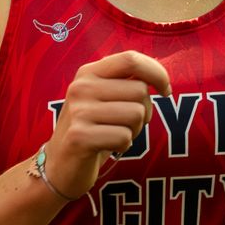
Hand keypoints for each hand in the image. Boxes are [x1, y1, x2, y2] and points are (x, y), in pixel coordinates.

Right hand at [41, 50, 171, 197]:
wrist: (59, 165)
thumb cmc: (92, 129)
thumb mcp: (104, 98)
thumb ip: (126, 82)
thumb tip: (161, 76)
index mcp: (88, 72)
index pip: (131, 59)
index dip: (157, 73)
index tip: (165, 91)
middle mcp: (81, 87)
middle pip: (140, 91)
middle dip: (144, 112)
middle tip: (125, 124)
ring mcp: (78, 111)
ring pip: (136, 114)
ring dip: (134, 130)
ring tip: (114, 135)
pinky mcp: (79, 136)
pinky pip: (124, 137)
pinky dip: (123, 146)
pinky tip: (107, 147)